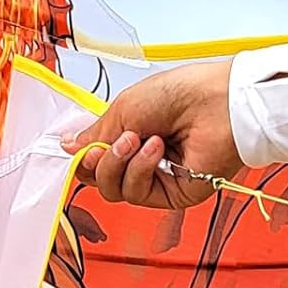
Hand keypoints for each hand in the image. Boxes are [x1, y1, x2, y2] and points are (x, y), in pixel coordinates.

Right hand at [61, 58, 242, 210]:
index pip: (95, 161)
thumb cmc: (181, 93)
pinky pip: (138, 194)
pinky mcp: (173, 194)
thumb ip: (94, 134)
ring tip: (137, 140)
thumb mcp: (124, 108)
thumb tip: (69, 147)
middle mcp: (143, 158)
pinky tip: (155, 149)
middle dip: (99, 162)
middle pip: (100, 180)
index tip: (79, 146)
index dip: (84, 157)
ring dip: (119, 164)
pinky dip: (141, 170)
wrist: (218, 101)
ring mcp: (158, 178)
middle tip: (109, 142)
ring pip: (115, 190)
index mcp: (132, 135)